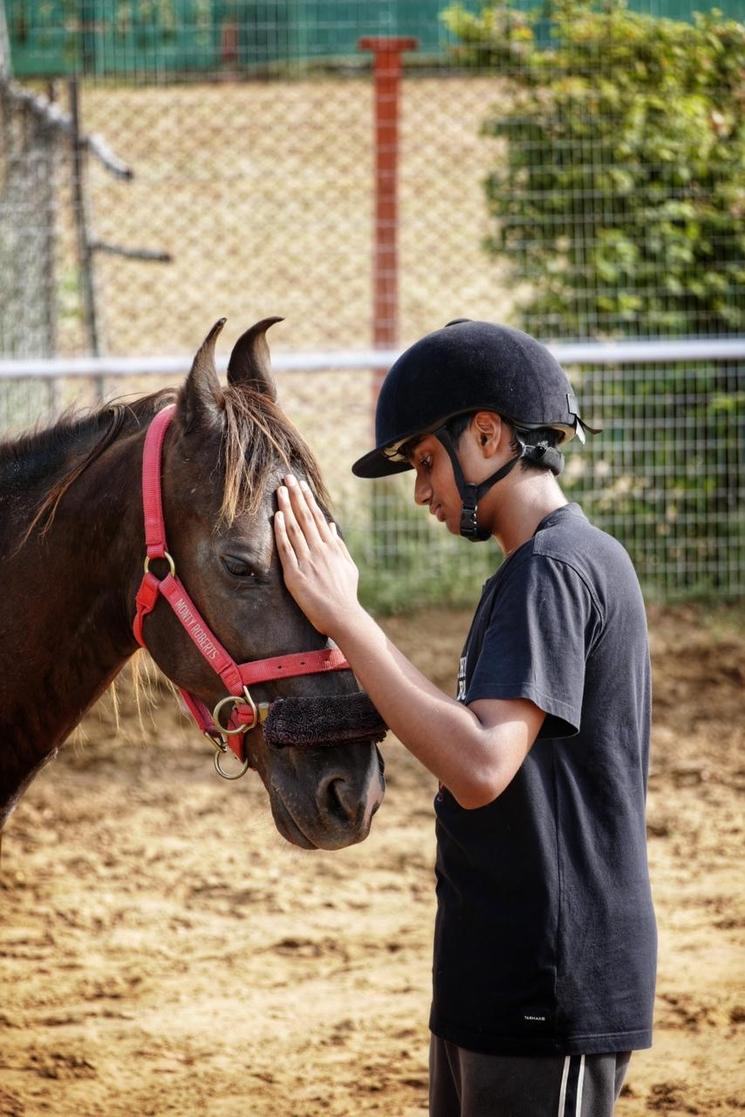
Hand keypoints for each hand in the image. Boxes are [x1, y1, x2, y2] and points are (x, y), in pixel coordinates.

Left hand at [274, 475, 360, 636]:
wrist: (342, 615)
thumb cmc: (345, 592)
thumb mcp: (348, 565)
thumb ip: (339, 544)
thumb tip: (332, 525)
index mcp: (332, 546)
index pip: (317, 517)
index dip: (308, 499)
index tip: (300, 485)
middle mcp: (320, 550)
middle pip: (305, 517)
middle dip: (295, 495)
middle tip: (287, 477)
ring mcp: (307, 561)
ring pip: (295, 528)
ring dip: (286, 507)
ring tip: (279, 490)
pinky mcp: (296, 574)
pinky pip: (286, 548)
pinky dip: (281, 531)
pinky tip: (276, 517)